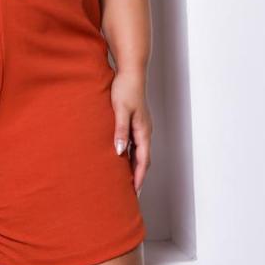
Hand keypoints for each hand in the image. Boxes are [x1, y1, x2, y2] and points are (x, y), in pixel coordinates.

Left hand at [110, 70, 151, 195]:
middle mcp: (145, 130)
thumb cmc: (125, 89)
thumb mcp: (121, 110)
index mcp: (143, 131)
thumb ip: (120, 130)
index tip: (134, 192)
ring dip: (134, 166)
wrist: (131, 72)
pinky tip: (122, 157)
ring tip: (126, 180)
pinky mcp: (136, 121)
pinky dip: (131, 154)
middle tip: (131, 193)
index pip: (143, 160)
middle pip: (143, 159)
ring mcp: (141, 126)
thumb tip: (119, 152)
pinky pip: (135, 143)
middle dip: (138, 176)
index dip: (138, 177)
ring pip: (139, 152)